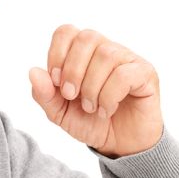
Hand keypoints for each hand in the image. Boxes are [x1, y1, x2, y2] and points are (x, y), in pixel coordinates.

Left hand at [28, 25, 163, 157]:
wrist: (120, 146)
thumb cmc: (91, 123)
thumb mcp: (60, 113)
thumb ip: (44, 94)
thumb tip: (33, 71)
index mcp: (84, 53)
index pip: (67, 31)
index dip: (57, 54)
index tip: (56, 82)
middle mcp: (107, 49)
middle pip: (87, 37)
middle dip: (73, 70)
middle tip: (71, 96)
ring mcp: (128, 59)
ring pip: (106, 55)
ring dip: (91, 87)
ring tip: (91, 107)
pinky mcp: (145, 74)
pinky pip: (124, 74)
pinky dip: (109, 96)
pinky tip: (107, 110)